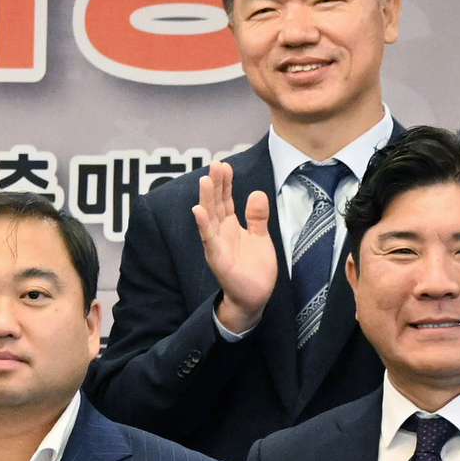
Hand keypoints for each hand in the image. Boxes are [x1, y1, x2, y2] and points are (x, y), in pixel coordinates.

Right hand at [196, 160, 284, 334]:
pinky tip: (198, 210)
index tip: (224, 165)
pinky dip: (203, 224)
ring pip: (210, 218)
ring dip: (206, 199)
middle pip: (216, 204)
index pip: (226, 200)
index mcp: (230, 227)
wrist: (255, 296)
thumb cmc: (255, 269)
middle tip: (215, 164)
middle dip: (216, 185)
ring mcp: (216, 245)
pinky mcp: (217, 258)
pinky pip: (208, 239)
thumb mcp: (260, 236)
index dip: (225, 183)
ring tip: (205, 181)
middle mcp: (220, 233)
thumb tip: (256, 192)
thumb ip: (257, 216)